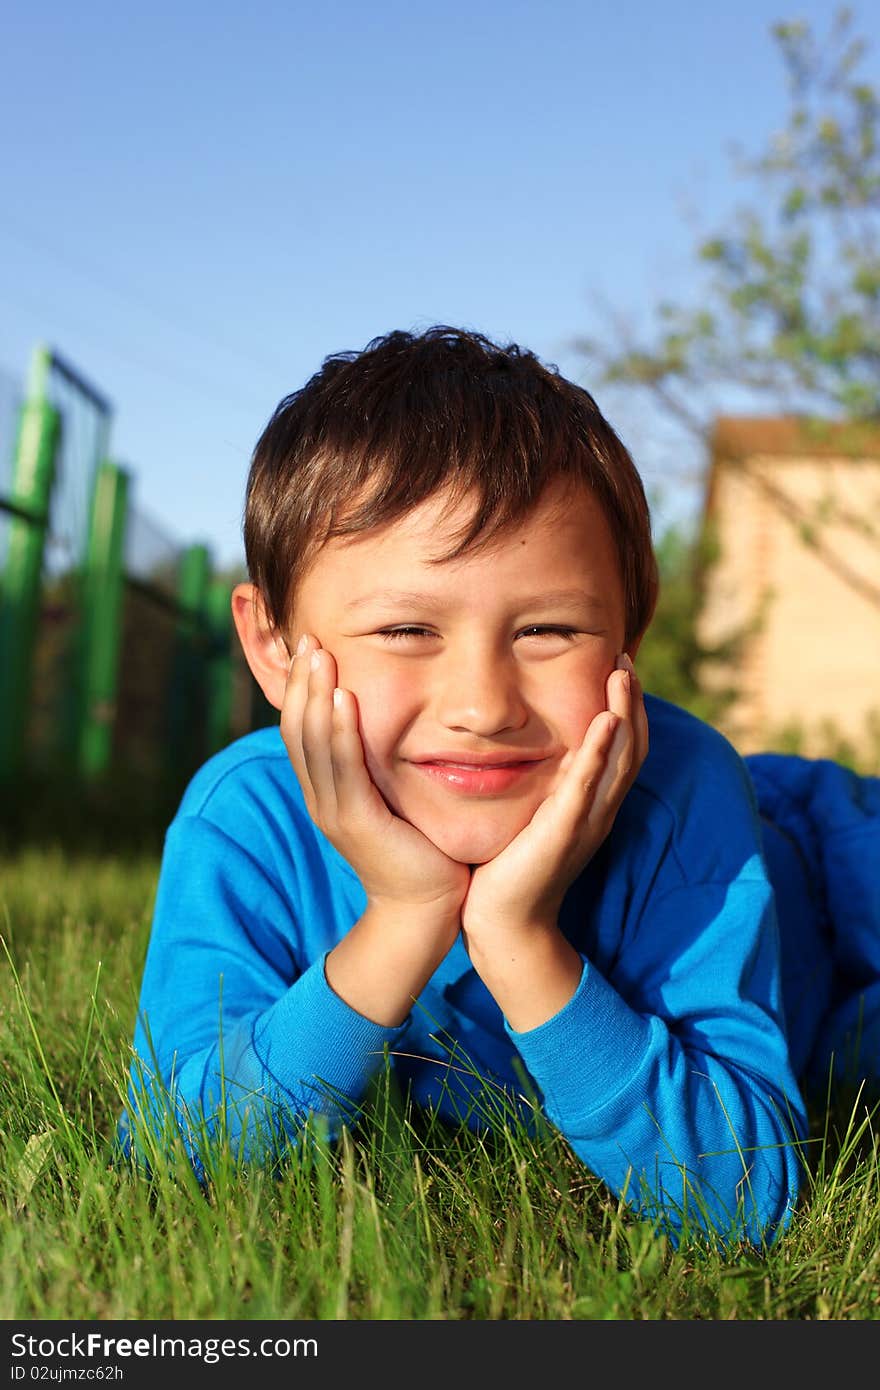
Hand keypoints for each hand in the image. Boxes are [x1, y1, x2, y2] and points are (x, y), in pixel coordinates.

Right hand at [280, 634, 470, 924]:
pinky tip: (344, 698)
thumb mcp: (391, 797)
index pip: (301, 729)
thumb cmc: (419, 849)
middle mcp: (320, 798)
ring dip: (316, 695)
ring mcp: (334, 811)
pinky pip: (344, 769)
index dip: (301, 687)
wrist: (426, 909)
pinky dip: (342, 732)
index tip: (310, 646)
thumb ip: (380, 764)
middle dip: (302, 681)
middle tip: (306, 637)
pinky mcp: (357, 822)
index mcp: (325, 790)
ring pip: (314, 743)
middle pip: (297, 729)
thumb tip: (389, 722)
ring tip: (319, 655)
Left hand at [462, 655, 648, 943]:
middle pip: (631, 748)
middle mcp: (598, 812)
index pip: (623, 749)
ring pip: (620, 762)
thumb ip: (544, 785)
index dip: (627, 708)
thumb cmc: (509, 868)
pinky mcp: (562, 834)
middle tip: (626, 659)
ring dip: (625, 716)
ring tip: (623, 676)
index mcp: (592, 806)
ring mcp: (584, 823)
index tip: (618, 667)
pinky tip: (605, 723)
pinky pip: (587, 788)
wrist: (502, 924)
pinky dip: (600, 754)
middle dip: (632, 701)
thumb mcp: (533, 815)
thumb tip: (534, 744)